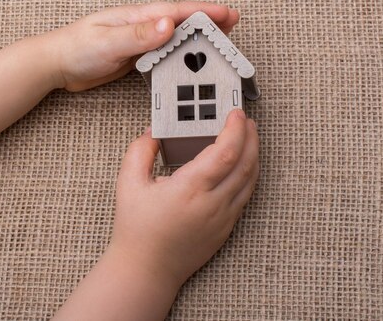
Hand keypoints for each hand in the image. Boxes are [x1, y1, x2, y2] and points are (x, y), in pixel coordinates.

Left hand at [38, 1, 239, 90]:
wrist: (56, 64)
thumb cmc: (76, 48)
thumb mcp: (107, 42)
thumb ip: (138, 36)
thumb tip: (168, 25)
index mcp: (137, 17)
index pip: (176, 12)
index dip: (203, 12)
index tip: (226, 13)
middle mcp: (141, 25)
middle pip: (181, 20)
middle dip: (208, 20)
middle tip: (233, 23)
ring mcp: (139, 40)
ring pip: (175, 36)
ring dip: (197, 36)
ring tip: (219, 39)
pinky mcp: (135, 56)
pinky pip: (165, 52)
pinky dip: (181, 53)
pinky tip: (189, 58)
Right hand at [109, 109, 258, 286]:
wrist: (146, 270)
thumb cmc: (136, 230)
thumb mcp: (128, 184)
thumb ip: (140, 151)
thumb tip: (153, 132)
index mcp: (190, 189)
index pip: (225, 152)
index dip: (236, 129)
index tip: (236, 113)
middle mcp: (212, 203)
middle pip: (245, 163)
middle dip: (251, 137)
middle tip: (246, 120)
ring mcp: (222, 218)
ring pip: (250, 180)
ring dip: (253, 155)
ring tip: (249, 137)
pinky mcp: (226, 228)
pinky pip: (245, 195)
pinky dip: (248, 174)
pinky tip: (242, 165)